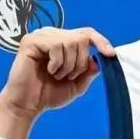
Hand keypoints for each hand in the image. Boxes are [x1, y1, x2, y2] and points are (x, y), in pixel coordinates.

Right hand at [0, 27, 114, 118]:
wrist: (28, 105)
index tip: (111, 55)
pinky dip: (57, 63)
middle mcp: (52, 35)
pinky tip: (48, 70)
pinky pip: (56, 46)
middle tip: (67, 77)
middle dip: (79, 63)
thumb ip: (88, 72)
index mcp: (63, 42)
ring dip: (68, 65)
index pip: (86, 33)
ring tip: (56, 75)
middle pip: (81, 38)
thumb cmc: (48, 94)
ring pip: (70, 42)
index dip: (101, 41)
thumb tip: (98, 60)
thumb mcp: (76, 85)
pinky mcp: (31, 41)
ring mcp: (41, 36)